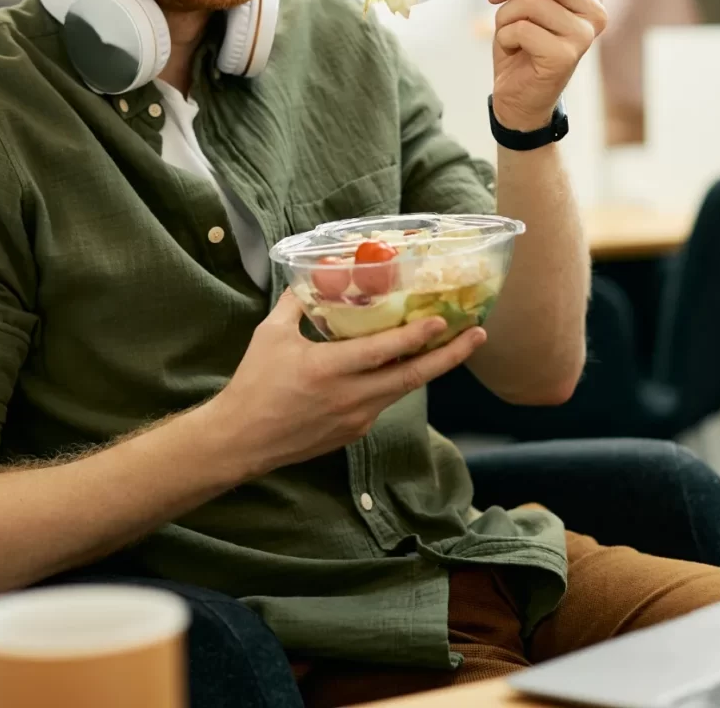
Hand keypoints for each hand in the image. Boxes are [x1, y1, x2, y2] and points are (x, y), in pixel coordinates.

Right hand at [213, 290, 486, 472]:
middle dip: (450, 356)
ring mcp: (356, 418)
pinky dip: (397, 381)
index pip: (383, 351)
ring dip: (429, 367)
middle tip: (477, 335)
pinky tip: (402, 365)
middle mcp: (351, 397)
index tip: (444, 320)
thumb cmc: (254, 384)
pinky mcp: (354, 432)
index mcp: (329, 369)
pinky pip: (383, 401)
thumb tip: (309, 279)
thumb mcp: (271, 335)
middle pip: (412, 376)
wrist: (242, 440)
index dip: (416, 335)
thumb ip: (295, 304)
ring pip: (402, 389)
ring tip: (452, 346)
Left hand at [486, 0, 606, 132]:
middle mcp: (595, 14)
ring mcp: (583, 36)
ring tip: (506, 30)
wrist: (520, 95)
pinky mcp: (565, 56)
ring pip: (530, 2)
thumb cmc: (524, 45)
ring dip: (504, 15)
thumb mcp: (532, 0)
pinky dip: (504, 36)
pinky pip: (521, 28)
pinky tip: (511, 50)